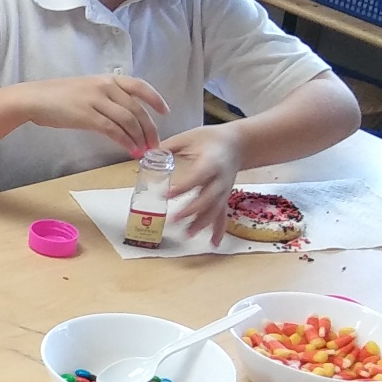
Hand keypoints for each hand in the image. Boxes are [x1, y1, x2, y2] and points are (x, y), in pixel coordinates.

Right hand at [21, 74, 168, 154]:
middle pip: (136, 108)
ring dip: (139, 138)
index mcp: (107, 78)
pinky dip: (125, 141)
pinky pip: (113, 130)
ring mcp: (96, 100)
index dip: (155, 99)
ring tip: (143, 150)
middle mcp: (105, 86)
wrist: (34, 98)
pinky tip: (130, 150)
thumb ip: (106, 96)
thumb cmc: (58, 96)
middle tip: (155, 143)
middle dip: (150, 128)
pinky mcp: (87, 116)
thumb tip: (124, 113)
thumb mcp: (86, 88)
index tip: (165, 112)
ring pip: (128, 120)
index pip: (139, 86)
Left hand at [162, 125, 243, 244]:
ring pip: (215, 209)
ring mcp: (224, 190)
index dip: (183, 187)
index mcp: (211, 162)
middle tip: (173, 219)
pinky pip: (223, 215)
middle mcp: (220, 179)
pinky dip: (219, 230)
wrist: (236, 143)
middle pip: (208, 198)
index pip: (198, 176)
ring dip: (202, 223)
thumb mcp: (189, 137)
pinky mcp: (224, 197)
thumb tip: (145, 154)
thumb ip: (168, 146)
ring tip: (187, 235)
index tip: (166, 195)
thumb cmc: (210, 139)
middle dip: (191, 210)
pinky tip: (213, 244)